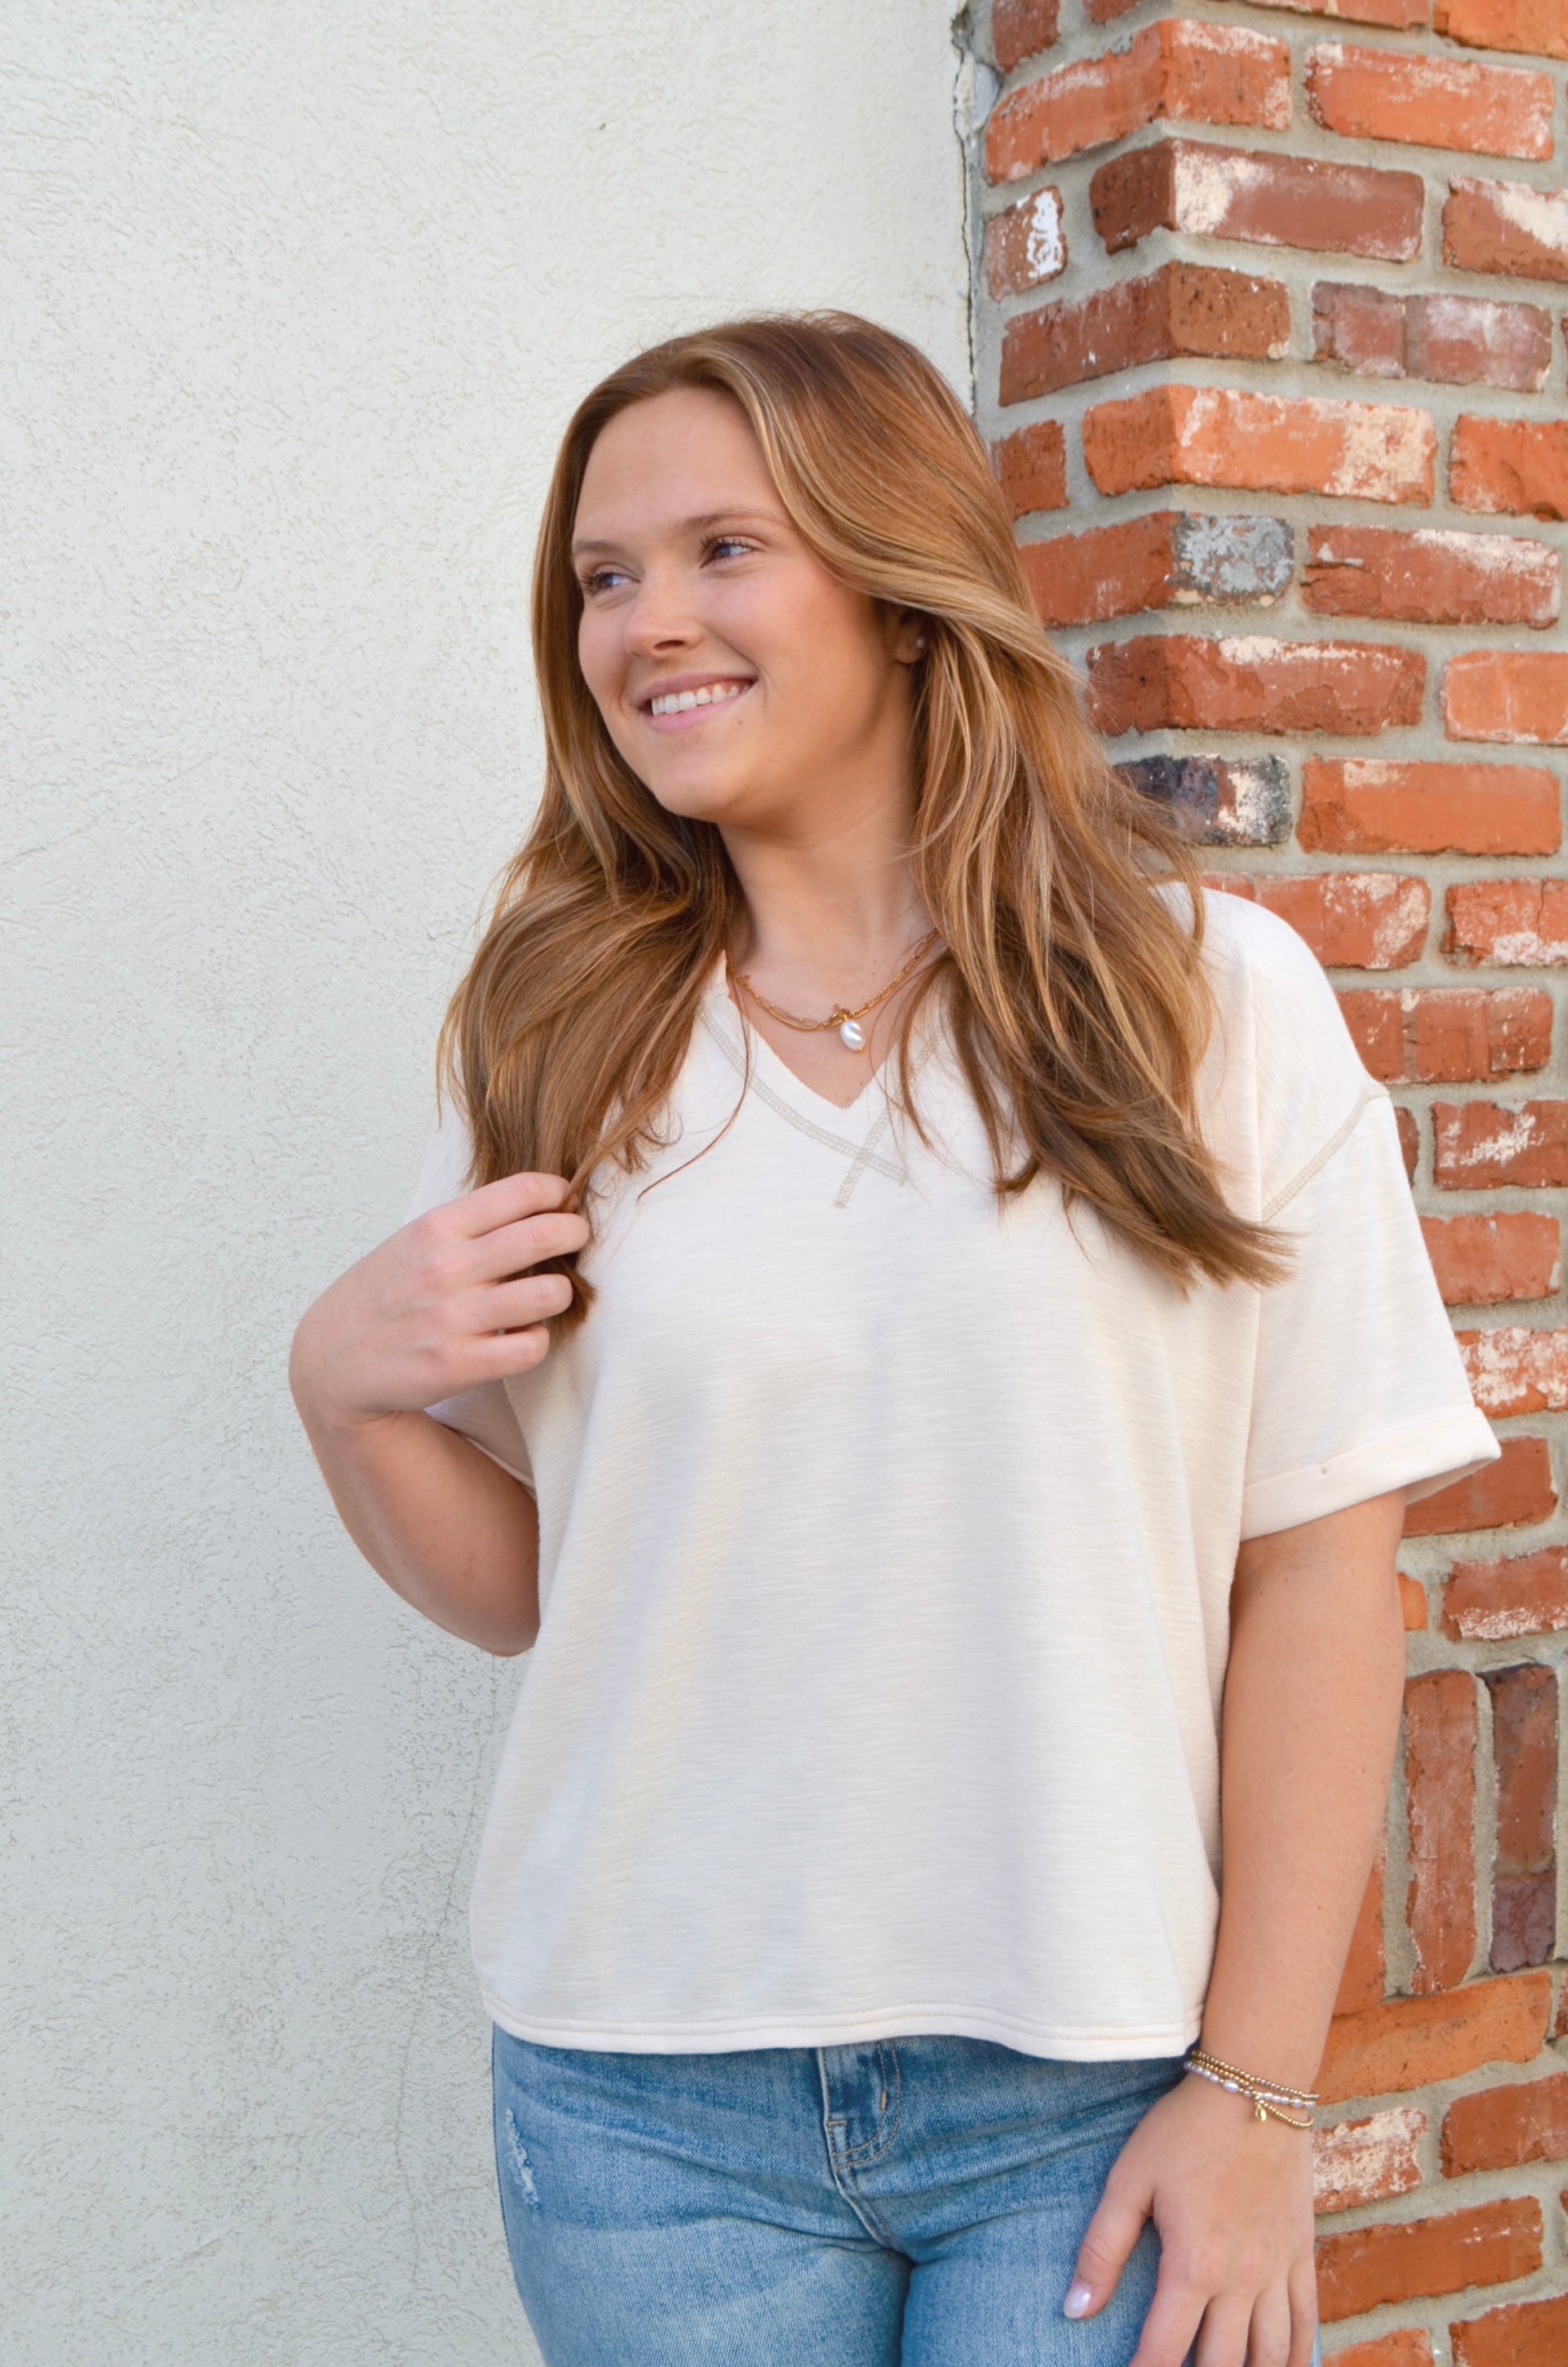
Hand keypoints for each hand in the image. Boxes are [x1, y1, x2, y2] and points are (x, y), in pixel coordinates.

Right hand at [290, 1172, 589, 1434]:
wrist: (332, 1360)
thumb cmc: (385, 1294)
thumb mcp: (414, 1240)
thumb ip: (470, 1223)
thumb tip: (541, 1202)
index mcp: (438, 1226)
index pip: (523, 1191)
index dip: (559, 1193)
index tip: (565, 1201)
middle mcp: (448, 1267)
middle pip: (547, 1235)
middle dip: (576, 1233)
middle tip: (576, 1240)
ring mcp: (454, 1317)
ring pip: (551, 1294)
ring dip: (561, 1293)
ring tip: (546, 1296)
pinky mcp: (460, 1364)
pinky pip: (532, 1347)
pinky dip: (537, 1341)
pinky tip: (522, 1337)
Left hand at [1066, 2072, 1316, 2366]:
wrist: (1254, 2087)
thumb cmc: (1184, 2130)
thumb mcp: (1129, 2181)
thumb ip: (1102, 2249)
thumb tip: (1074, 2310)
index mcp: (1194, 2266)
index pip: (1164, 2350)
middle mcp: (1241, 2280)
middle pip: (1223, 2365)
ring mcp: (1277, 2270)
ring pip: (1271, 2356)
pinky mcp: (1301, 2253)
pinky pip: (1308, 2322)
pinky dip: (1299, 2357)